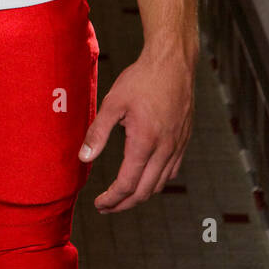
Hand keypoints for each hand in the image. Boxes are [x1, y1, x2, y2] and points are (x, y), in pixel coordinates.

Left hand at [77, 45, 195, 212]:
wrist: (173, 62)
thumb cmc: (141, 79)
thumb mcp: (113, 102)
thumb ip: (98, 132)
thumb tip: (84, 158)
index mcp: (145, 142)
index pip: (128, 184)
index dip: (112, 199)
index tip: (99, 204)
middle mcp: (165, 149)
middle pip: (144, 191)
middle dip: (124, 204)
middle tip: (107, 207)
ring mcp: (177, 145)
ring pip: (160, 184)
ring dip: (140, 194)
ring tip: (123, 195)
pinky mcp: (184, 139)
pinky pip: (172, 170)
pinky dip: (157, 180)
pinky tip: (146, 176)